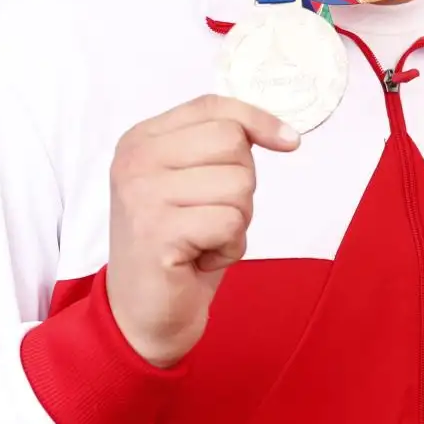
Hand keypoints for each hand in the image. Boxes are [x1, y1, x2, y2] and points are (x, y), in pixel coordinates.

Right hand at [105, 95, 299, 367]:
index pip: (213, 107)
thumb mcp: (194, 184)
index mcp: (141, 140)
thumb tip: (285, 133)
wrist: (142, 316)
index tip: (289, 141)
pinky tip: (199, 259)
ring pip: (238, 184)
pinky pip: (231, 223)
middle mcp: (135, 160)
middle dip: (241, 185)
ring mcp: (142, 193)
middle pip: (232, 143)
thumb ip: (219, 149)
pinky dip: (229, 248)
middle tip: (209, 216)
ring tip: (201, 239)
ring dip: (235, 222)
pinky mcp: (157, 230)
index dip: (258, 120)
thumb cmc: (178, 248)